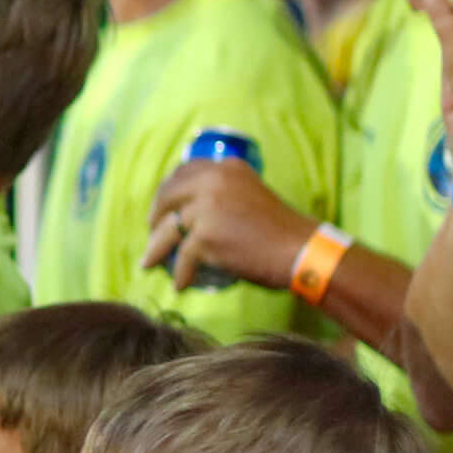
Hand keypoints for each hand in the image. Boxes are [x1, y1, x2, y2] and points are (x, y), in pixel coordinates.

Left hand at [142, 154, 316, 289]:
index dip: (167, 191)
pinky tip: (181, 285)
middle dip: (155, 217)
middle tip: (151, 233)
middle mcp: (213, 181)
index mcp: (226, 168)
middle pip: (167, 198)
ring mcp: (207, 208)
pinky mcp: (205, 237)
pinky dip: (181, 274)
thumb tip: (188, 215)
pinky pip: (182, 258)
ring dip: (156, 248)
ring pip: (167, 230)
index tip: (162, 207)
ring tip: (149, 262)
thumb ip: (222, 197)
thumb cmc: (281, 231)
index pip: (183, 173)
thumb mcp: (250, 196)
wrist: (303, 251)